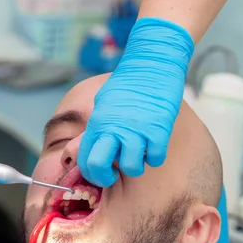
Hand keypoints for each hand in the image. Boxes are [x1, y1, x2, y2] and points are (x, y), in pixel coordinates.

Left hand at [77, 18, 194, 186]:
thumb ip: (96, 129)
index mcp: (98, 123)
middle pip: (99, 166)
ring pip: (131, 167)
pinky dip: (155, 157)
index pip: (84, 159)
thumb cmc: (127, 85)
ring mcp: (137, 130)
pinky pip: (155, 158)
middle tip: (114, 173)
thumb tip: (84, 150)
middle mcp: (114, 128)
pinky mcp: (159, 129)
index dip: (91, 173)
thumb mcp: (103, 105)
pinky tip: (154, 146)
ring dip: (135, 166)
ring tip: (139, 154)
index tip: (100, 172)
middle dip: (105, 178)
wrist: (152, 63)